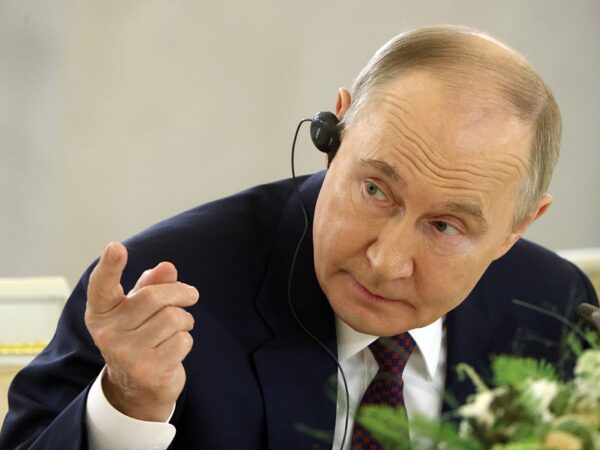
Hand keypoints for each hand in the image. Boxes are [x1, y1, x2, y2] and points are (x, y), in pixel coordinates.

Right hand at [84, 242, 198, 421]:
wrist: (136, 388)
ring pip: (173, 318)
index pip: (102, 285)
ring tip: (178, 327)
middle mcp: (107, 333)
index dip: (110, 266)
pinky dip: (185, 339)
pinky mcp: (148, 371)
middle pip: (155, 297)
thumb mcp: (139, 307)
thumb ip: (151, 284)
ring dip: (185, 319)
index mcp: (101, 312)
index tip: (116, 248)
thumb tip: (168, 268)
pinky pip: (182, 340)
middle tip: (191, 295)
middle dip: (180, 293)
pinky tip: (173, 348)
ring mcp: (126, 354)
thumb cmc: (139, 334)